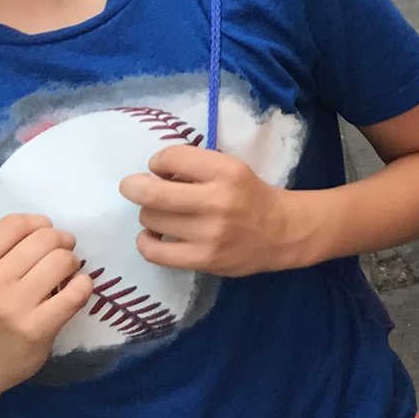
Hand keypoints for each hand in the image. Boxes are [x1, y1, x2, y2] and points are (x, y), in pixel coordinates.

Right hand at [0, 213, 89, 396]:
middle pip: (45, 238)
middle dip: (61, 241)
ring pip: (63, 260)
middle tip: (61, 252)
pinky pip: (77, 292)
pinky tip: (77, 289)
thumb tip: (37, 226)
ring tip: (66, 273)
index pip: (15, 224)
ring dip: (72, 262)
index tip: (44, 233)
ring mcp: (14, 306)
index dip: (38, 223)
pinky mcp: (37, 328)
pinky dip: (84, 285)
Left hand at [120, 146, 306, 277]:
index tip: (164, 170)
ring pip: (150, 219)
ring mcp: (210, 234)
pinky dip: (146, 241)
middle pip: (151, 193)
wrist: (284, 232)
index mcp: (228, 171)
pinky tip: (154, 236)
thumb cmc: (251, 195)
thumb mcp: (232, 168)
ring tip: (162, 214)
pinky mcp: (204, 259)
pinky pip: (154, 252)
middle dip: (134, 186)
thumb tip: (151, 176)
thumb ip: (194, 166)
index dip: (158, 162)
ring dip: (149, 213)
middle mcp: (219, 201)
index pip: (170, 158)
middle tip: (135, 187)